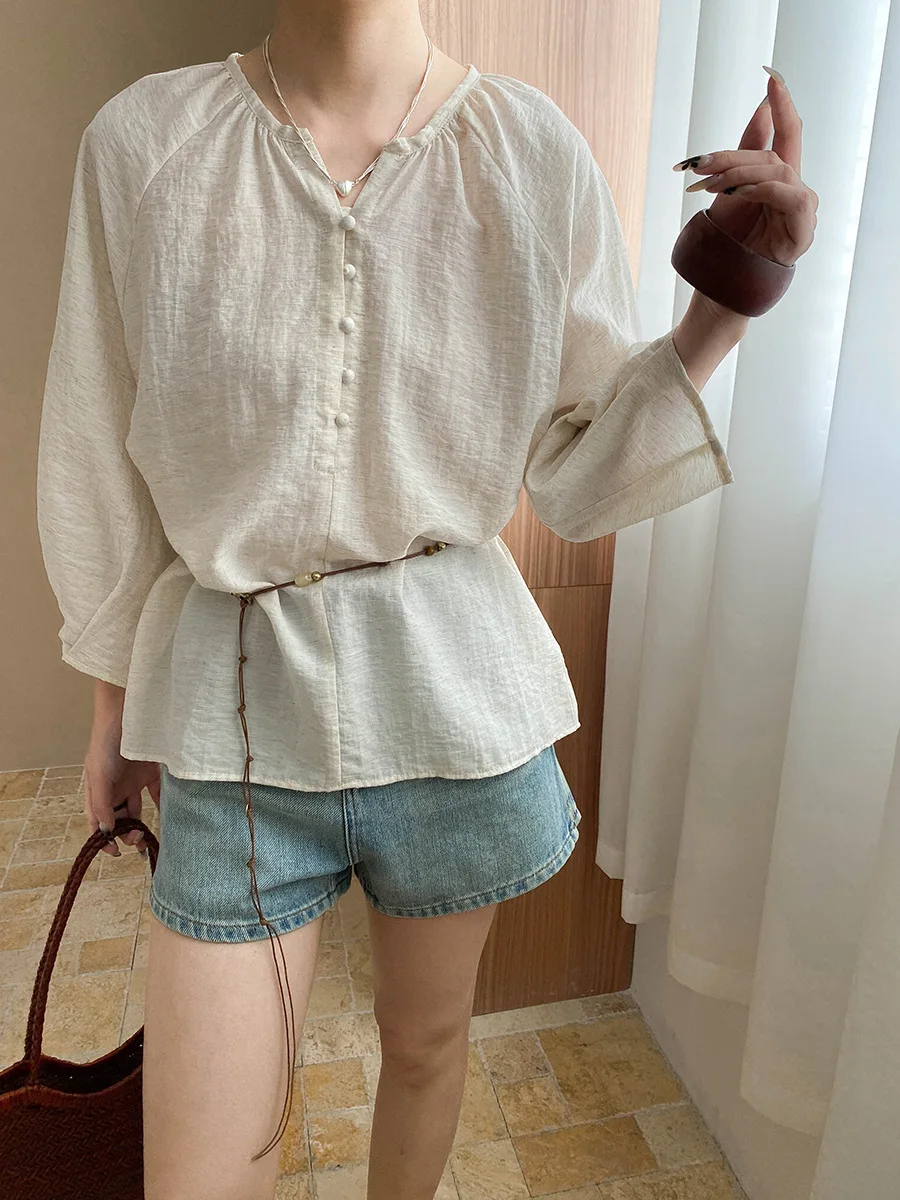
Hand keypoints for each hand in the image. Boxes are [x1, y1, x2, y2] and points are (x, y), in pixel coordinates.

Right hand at [84, 718, 158, 855]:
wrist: (130, 713)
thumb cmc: (107, 742)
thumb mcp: (98, 774)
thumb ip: (101, 803)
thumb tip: (106, 831)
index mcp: (96, 790)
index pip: (97, 821)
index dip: (103, 839)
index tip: (115, 853)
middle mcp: (114, 788)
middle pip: (119, 818)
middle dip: (125, 833)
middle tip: (137, 840)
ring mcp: (132, 781)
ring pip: (137, 810)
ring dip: (142, 825)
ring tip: (149, 837)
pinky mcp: (151, 772)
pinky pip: (158, 795)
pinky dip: (164, 806)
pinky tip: (171, 818)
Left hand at [675, 66, 817, 267]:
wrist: (725, 282)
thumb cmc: (731, 239)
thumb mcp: (731, 189)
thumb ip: (747, 151)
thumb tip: (762, 110)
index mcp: (780, 177)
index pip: (787, 133)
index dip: (782, 105)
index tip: (770, 77)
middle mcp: (796, 189)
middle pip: (770, 155)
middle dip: (731, 156)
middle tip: (697, 165)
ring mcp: (802, 209)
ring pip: (776, 171)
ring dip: (738, 173)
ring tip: (708, 186)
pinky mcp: (802, 229)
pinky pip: (786, 195)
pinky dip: (761, 189)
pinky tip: (737, 193)